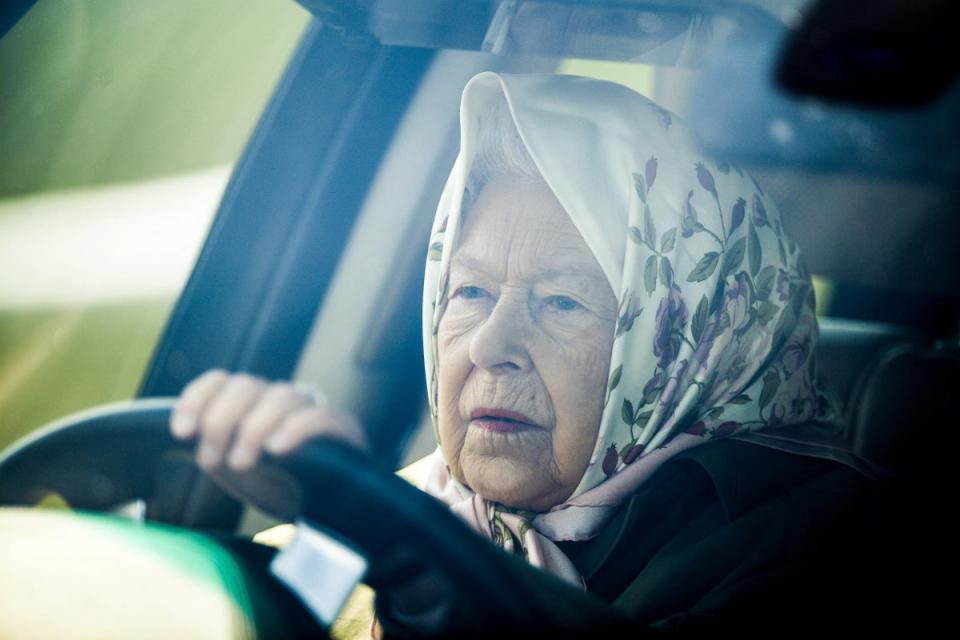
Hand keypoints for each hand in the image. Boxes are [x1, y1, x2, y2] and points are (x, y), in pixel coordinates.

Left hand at [169, 369, 367, 471]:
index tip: (181, 431)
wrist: (322, 513)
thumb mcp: (233, 468)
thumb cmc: (274, 487)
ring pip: (281, 397)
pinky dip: (295, 429)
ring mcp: (313, 410)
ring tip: (241, 463)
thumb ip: (211, 446)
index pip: (222, 381)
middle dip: (221, 419)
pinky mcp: (343, 427)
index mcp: (253, 403)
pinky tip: (277, 449)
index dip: (198, 398)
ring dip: (253, 428)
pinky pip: (320, 417)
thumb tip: (183, 433)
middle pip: (246, 385)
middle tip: (212, 458)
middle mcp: (281, 399)